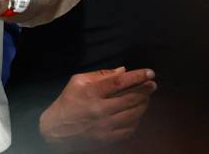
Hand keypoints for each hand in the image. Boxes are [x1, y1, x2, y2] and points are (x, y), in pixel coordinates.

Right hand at [39, 67, 155, 152]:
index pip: (119, 82)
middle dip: (145, 90)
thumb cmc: (67, 102)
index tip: (149, 72)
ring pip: (133, 114)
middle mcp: (99, 109)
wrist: (55, 130)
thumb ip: (100, 74)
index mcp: (91, 92)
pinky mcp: (106, 139)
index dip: (137, 76)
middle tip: (152, 84)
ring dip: (143, 104)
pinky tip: (137, 113)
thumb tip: (122, 71)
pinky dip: (136, 120)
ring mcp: (104, 126)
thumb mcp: (77, 81)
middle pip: (130, 98)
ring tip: (146, 97)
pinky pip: (129, 129)